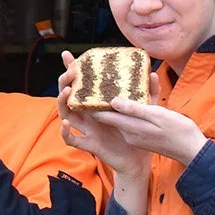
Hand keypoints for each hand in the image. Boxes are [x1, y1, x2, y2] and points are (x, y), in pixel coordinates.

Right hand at [57, 50, 149, 181]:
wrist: (138, 159)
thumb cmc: (137, 132)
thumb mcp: (144, 109)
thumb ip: (148, 92)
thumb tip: (152, 73)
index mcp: (98, 103)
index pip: (82, 83)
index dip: (71, 69)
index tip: (66, 55)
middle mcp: (88, 114)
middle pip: (68, 95)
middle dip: (65, 82)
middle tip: (70, 73)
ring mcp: (87, 129)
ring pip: (65, 114)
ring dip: (63, 102)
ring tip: (68, 92)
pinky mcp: (89, 144)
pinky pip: (71, 139)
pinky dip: (65, 132)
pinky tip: (66, 123)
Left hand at [87, 76, 207, 164]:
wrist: (192, 151)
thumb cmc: (179, 131)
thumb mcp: (158, 115)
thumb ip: (135, 109)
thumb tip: (113, 101)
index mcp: (131, 127)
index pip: (104, 114)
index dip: (92, 102)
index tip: (86, 88)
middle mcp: (129, 134)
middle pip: (110, 115)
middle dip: (102, 100)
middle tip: (97, 83)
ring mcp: (135, 137)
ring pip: (120, 118)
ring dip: (116, 105)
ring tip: (111, 86)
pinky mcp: (141, 138)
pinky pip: (130, 122)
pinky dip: (128, 111)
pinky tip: (131, 100)